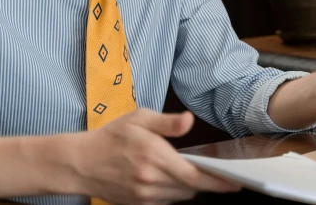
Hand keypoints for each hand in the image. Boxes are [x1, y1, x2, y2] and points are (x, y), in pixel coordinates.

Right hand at [74, 109, 240, 203]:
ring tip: (190, 171)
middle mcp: (151, 180)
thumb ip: (167, 122)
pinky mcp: (138, 204)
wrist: (80, 163)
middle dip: (207, 182)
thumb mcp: (139, 119)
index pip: (194, 176)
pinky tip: (169, 178)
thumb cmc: (111, 137)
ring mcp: (144, 195)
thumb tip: (189, 120)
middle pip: (191, 189)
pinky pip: (166, 201)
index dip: (217, 182)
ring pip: (180, 196)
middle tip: (219, 174)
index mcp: (154, 156)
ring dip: (189, 186)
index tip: (235, 183)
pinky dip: (174, 191)